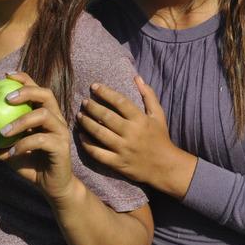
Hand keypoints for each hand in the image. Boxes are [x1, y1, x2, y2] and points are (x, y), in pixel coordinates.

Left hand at [0, 71, 75, 202]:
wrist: (49, 185)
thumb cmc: (29, 163)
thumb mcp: (7, 153)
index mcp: (44, 113)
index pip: (36, 89)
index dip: (23, 79)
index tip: (5, 75)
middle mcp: (55, 118)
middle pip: (45, 94)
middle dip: (26, 91)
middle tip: (6, 98)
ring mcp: (60, 131)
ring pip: (43, 115)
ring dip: (21, 121)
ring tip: (2, 133)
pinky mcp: (62, 146)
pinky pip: (42, 140)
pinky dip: (24, 144)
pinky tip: (10, 153)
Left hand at [78, 76, 195, 197]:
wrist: (165, 167)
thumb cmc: (160, 138)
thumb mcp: (158, 115)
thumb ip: (148, 95)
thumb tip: (137, 77)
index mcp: (140, 120)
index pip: (119, 101)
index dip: (105, 92)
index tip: (94, 86)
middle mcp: (131, 133)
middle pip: (106, 116)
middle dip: (92, 107)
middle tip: (84, 102)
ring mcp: (123, 149)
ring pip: (99, 134)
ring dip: (87, 123)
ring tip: (79, 116)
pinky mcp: (118, 163)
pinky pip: (98, 153)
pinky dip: (87, 144)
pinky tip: (81, 136)